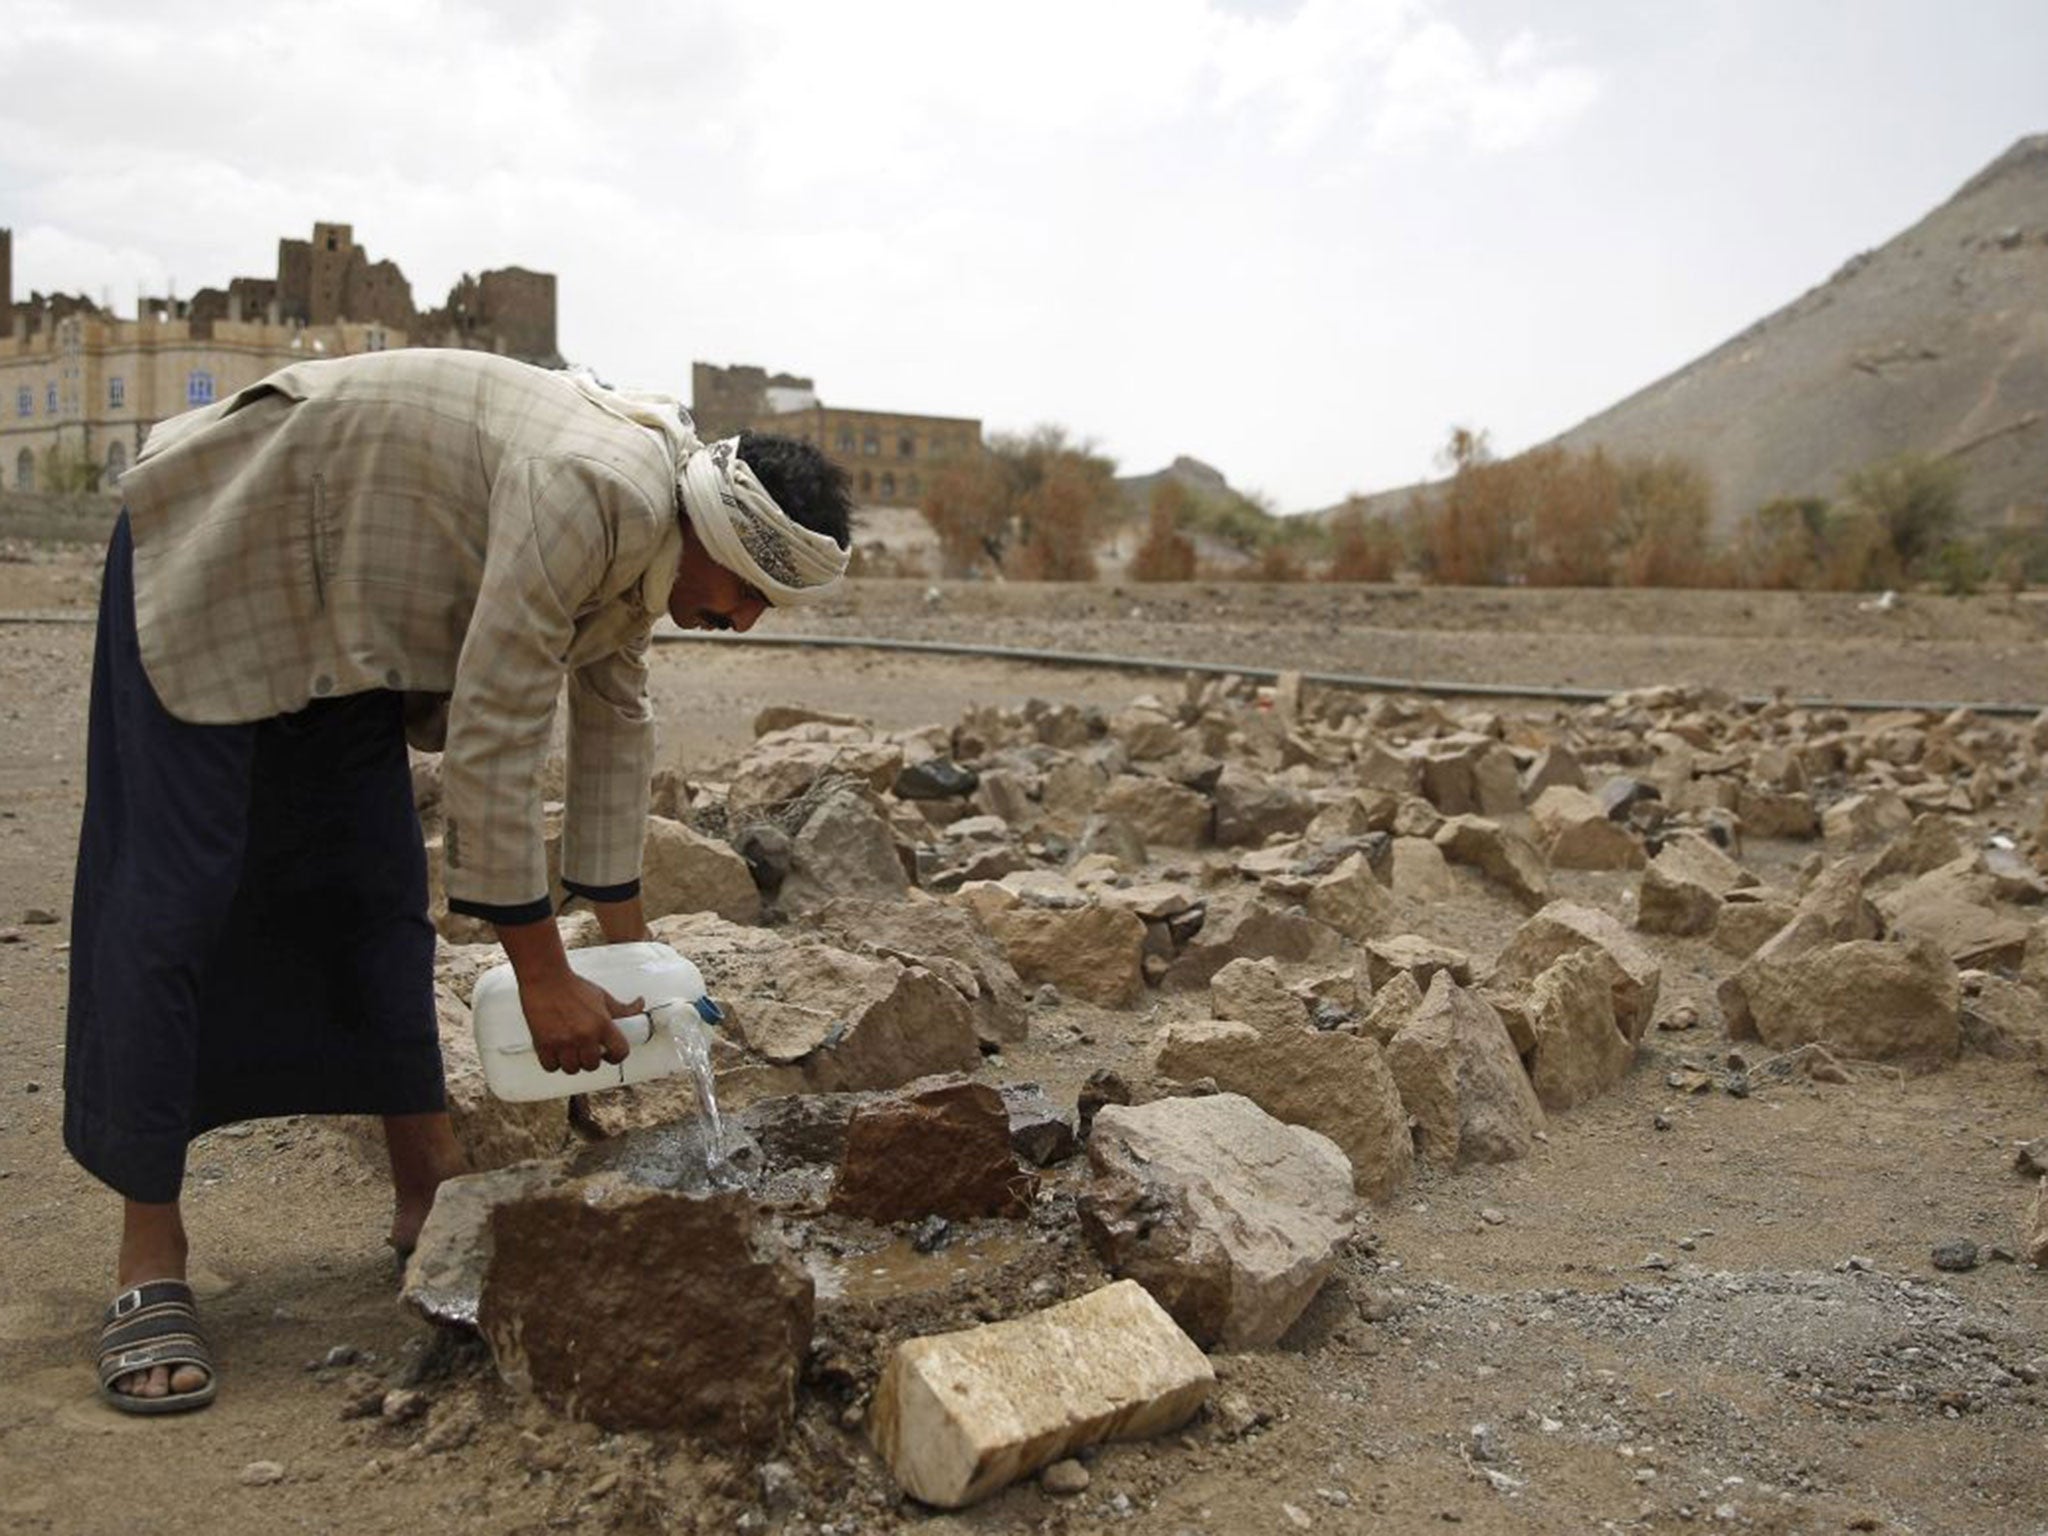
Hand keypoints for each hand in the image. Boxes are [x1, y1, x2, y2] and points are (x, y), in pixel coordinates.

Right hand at [516, 971, 641, 1074]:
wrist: (545, 980)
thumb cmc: (573, 987)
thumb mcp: (602, 997)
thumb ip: (623, 1008)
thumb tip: (640, 1005)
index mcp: (602, 1024)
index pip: (620, 1052)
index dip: (616, 1056)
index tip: (610, 1054)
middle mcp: (584, 1035)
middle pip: (592, 1065)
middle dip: (590, 1059)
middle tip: (586, 1050)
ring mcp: (564, 1042)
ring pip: (572, 1068)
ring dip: (572, 1062)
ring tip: (570, 1051)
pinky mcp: (544, 1044)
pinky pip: (552, 1067)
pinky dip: (553, 1062)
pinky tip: (556, 1052)